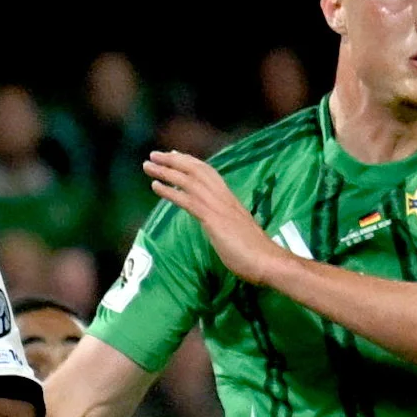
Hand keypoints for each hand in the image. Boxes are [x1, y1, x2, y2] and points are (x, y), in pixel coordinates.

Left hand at [144, 151, 291, 284]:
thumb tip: (220, 228)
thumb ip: (227, 225)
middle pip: (196, 170)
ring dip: (166, 171)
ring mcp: (218, 206)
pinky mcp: (213, 218)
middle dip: (174, 160)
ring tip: (148, 165)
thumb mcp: (238, 232)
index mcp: (231, 199)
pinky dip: (169, 191)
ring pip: (189, 181)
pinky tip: (155, 186)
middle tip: (155, 154)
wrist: (268, 261)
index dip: (190, 162)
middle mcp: (224, 197)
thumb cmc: (256, 253)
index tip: (175, 155)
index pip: (208, 173)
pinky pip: (187, 200)